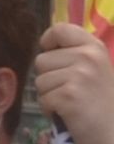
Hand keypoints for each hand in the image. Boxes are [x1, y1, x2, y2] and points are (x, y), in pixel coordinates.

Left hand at [39, 22, 113, 143]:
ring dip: (50, 96)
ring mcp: (78, 76)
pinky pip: (43, 99)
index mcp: (94, 47)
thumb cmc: (104, 103)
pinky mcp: (68, 95)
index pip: (60, 29)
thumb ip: (76, 56)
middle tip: (71, 91)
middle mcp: (87, 57)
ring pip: (40, 82)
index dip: (48, 42)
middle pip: (41, 60)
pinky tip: (70, 114)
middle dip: (50, 78)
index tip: (53, 54)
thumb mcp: (96, 69)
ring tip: (72, 103)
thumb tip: (46, 48)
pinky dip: (51, 110)